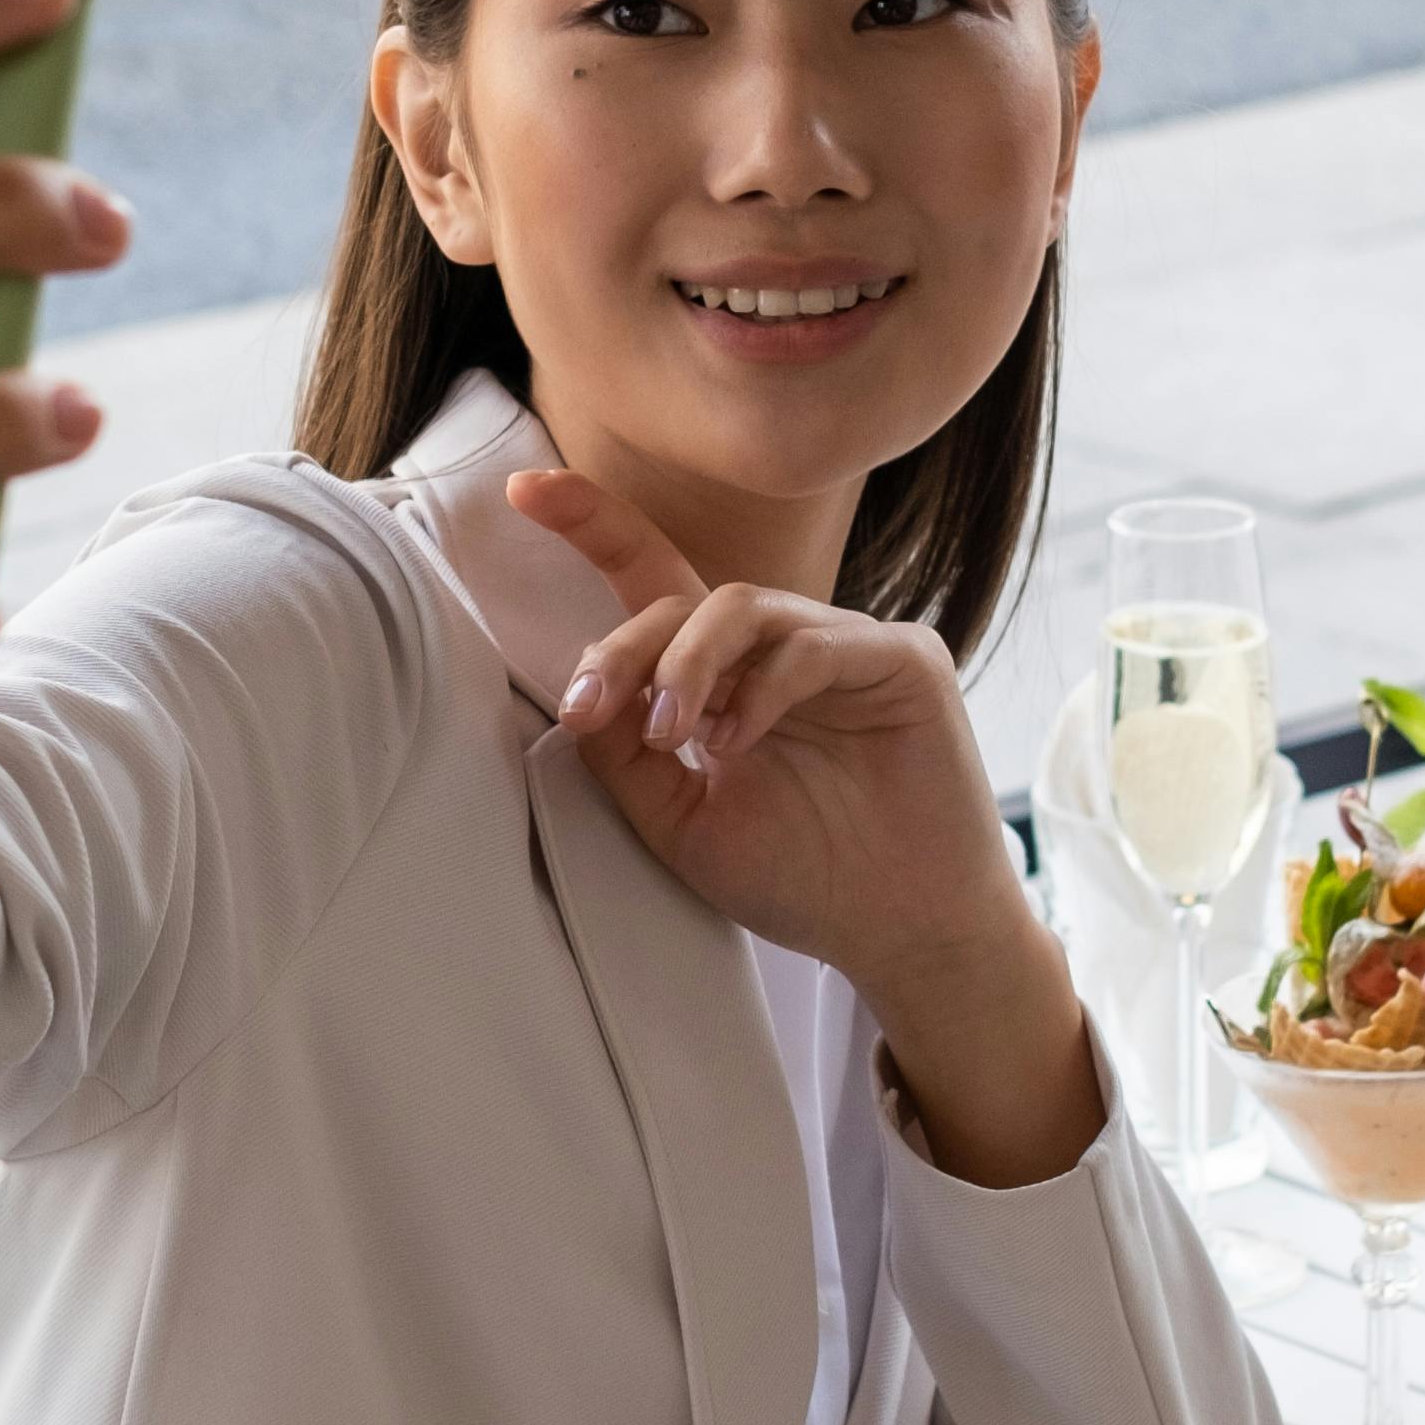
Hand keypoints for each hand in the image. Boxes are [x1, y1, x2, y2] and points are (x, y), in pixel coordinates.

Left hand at [517, 473, 1096, 1185]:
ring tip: (677, 733)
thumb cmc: (805, 880)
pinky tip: (741, 740)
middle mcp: (782, 649)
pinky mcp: (902, 658)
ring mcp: (845, 646)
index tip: (523, 490)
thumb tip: (579, 699)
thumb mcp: (683, 823)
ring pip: (742, 606)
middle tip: (594, 710)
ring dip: (688, 665)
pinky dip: (764, 687)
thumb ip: (627, 759)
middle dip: (626, 649)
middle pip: (683, 598)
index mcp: (726, 680)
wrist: (902, 934)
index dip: (594, 526)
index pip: (654, 583)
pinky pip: (814, 644)